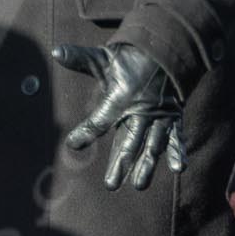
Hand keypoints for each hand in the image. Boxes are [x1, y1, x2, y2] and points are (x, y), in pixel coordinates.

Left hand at [53, 42, 186, 190]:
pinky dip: (178, 151)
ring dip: (147, 165)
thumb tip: (55, 51)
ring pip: (153, 144)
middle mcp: (142, 108)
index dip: (86, 132)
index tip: (72, 144)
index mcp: (122, 95)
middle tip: (110, 185)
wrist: (164, 50)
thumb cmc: (129, 59)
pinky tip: (179, 168)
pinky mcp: (173, 118)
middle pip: (129, 140)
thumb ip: (80, 58)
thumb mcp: (104, 58)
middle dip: (121, 163)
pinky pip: (176, 137)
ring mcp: (159, 115)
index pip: (101, 119)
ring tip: (139, 185)